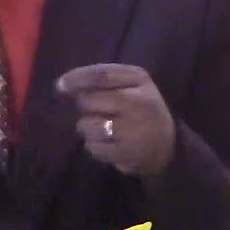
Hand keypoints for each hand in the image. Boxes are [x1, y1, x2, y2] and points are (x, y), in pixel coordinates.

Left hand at [56, 63, 176, 178]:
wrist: (169, 146)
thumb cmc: (143, 108)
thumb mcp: (133, 84)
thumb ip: (103, 78)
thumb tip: (63, 84)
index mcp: (139, 80)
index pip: (101, 75)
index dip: (76, 79)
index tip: (60, 85)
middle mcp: (137, 103)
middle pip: (89, 101)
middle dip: (85, 106)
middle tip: (98, 110)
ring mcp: (132, 130)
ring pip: (87, 126)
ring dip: (88, 128)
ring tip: (104, 128)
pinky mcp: (126, 154)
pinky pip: (93, 147)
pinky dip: (94, 145)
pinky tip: (107, 142)